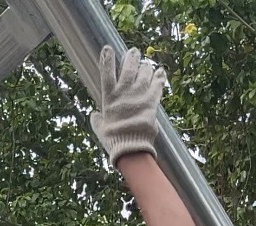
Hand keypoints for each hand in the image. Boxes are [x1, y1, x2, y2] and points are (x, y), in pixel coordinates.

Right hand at [90, 46, 164, 163]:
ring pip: (143, 74)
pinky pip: (157, 85)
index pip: (106, 73)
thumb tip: (94, 115)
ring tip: (146, 65)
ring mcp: (138, 96)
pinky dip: (159, 78)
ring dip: (146, 67)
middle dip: (131, 58)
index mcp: (109, 97)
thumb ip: (97, 120)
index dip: (106, 59)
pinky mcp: (151, 102)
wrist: (131, 147)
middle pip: (128, 69)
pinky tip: (161, 72)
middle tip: (134, 52)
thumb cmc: (113, 140)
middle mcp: (124, 93)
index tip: (107, 48)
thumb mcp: (100, 129)